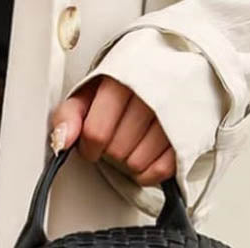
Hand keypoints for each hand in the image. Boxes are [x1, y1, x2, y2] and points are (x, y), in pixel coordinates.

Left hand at [51, 77, 175, 186]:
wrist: (174, 72)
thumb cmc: (128, 86)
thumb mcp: (92, 91)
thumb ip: (70, 113)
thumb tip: (61, 140)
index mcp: (122, 76)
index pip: (97, 131)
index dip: (90, 145)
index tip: (92, 143)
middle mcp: (151, 92)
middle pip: (117, 150)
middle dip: (112, 151)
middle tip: (118, 137)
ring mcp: (172, 115)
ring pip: (138, 162)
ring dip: (130, 162)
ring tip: (133, 144)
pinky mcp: (187, 136)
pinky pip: (161, 170)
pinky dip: (148, 173)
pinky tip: (145, 159)